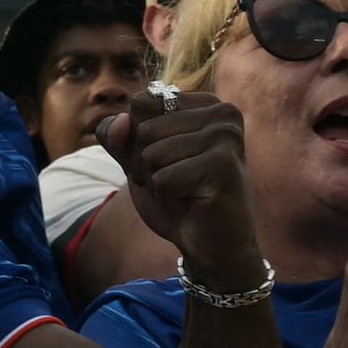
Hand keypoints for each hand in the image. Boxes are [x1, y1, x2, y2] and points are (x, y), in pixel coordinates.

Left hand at [99, 87, 257, 285]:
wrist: (210, 245)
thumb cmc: (178, 197)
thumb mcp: (138, 161)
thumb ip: (120, 137)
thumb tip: (120, 122)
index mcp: (204, 103)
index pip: (141, 103)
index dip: (138, 139)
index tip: (167, 160)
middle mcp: (222, 112)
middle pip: (144, 128)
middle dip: (145, 164)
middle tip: (177, 182)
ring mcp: (226, 137)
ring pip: (152, 153)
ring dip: (156, 181)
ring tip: (185, 191)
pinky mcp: (224, 165)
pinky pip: (163, 178)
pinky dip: (167, 196)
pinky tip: (194, 201)